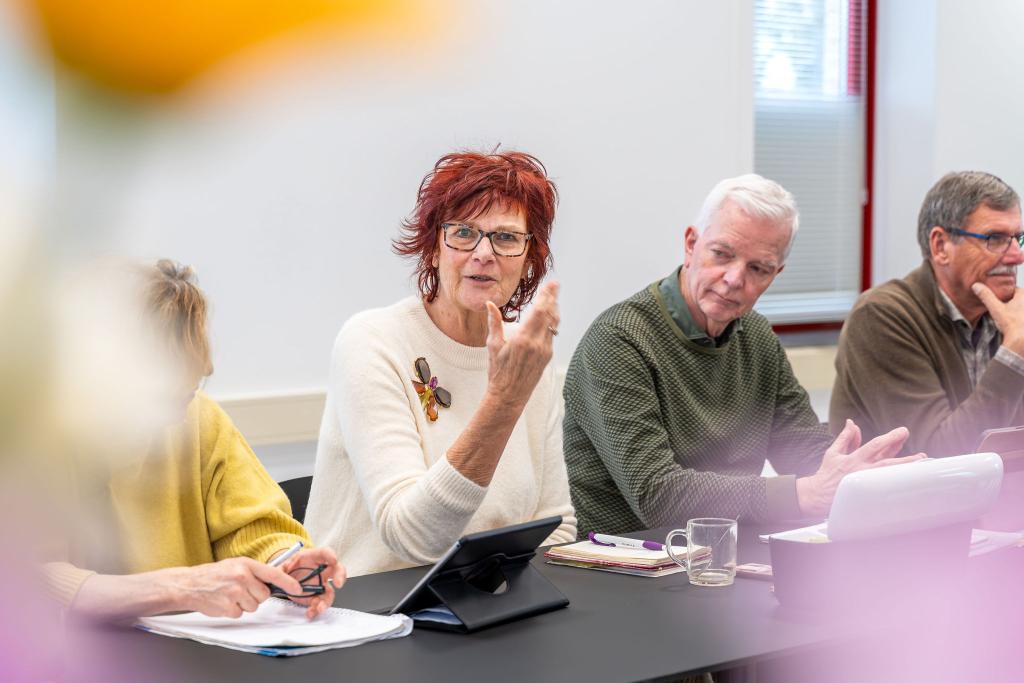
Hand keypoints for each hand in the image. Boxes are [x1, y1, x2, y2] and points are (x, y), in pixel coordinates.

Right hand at [169, 557, 305, 617]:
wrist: (190, 584)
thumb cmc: (214, 575)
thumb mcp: (236, 565)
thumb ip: (254, 572)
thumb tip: (274, 580)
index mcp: (245, 565)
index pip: (273, 573)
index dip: (288, 582)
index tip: (298, 588)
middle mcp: (242, 577)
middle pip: (264, 595)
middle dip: (256, 596)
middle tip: (242, 590)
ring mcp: (235, 593)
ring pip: (254, 606)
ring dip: (245, 604)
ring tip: (230, 595)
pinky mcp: (228, 607)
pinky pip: (241, 613)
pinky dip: (234, 610)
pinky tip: (224, 602)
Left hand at [279, 547, 345, 619]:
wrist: (282, 581)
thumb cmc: (285, 570)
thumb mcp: (280, 567)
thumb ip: (279, 572)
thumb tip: (282, 580)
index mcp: (312, 558)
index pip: (325, 552)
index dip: (331, 555)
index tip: (333, 559)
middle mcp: (320, 571)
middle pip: (336, 570)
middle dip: (340, 575)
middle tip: (338, 583)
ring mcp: (320, 584)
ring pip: (329, 592)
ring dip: (326, 601)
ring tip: (319, 607)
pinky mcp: (316, 597)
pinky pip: (320, 604)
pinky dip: (316, 610)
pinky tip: (310, 612)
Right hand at [484, 280, 559, 407]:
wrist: (509, 395)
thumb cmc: (498, 372)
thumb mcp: (493, 346)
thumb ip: (494, 323)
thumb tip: (488, 304)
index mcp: (523, 339)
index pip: (539, 311)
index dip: (547, 296)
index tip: (551, 284)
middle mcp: (537, 344)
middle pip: (550, 315)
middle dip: (553, 298)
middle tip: (555, 285)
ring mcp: (544, 350)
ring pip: (553, 324)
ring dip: (554, 310)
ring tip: (553, 298)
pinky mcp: (547, 356)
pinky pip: (552, 335)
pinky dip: (551, 323)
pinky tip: (549, 317)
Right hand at [796, 420, 925, 517]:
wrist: (818, 495)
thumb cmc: (826, 473)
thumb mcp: (833, 452)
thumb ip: (846, 438)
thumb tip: (851, 422)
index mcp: (853, 459)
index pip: (875, 446)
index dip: (890, 438)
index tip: (903, 431)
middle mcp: (861, 471)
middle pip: (887, 462)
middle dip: (906, 459)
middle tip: (921, 452)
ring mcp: (866, 484)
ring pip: (889, 475)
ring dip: (905, 469)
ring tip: (921, 463)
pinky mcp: (867, 495)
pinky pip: (885, 486)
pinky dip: (897, 481)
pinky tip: (909, 479)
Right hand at [971, 283, 1023, 353]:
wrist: (1021, 340)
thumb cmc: (1012, 324)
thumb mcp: (995, 308)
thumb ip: (986, 296)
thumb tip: (977, 286)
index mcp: (1023, 296)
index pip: (1014, 289)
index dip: (1005, 292)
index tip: (999, 295)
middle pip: (1018, 298)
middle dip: (1010, 301)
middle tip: (1002, 305)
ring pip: (1019, 308)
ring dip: (1015, 310)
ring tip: (1007, 315)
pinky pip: (1020, 316)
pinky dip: (1017, 318)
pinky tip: (1013, 323)